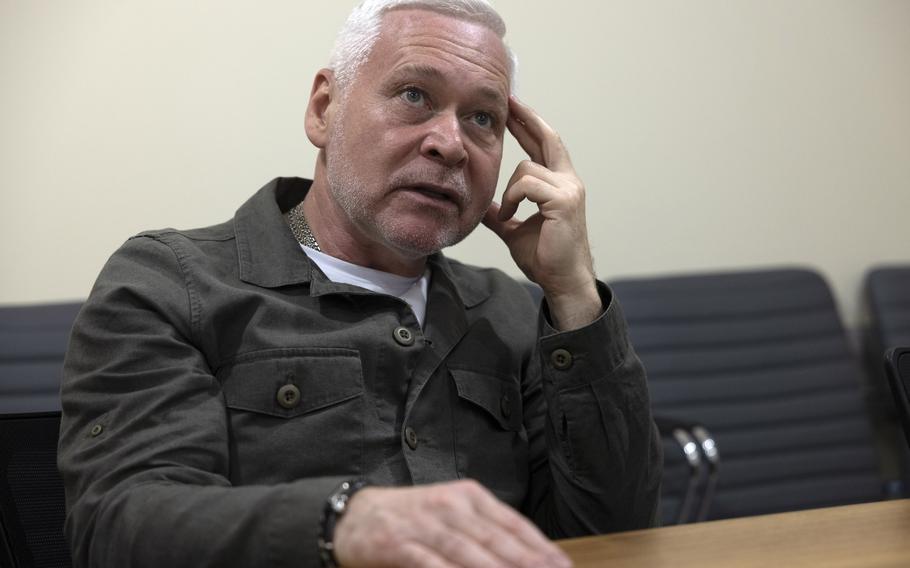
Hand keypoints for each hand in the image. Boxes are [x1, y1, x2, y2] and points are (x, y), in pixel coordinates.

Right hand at [332, 479, 571, 567]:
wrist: (356, 516)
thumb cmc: (414, 519)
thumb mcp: (453, 514)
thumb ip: (487, 532)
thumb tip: (532, 557)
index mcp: (469, 496)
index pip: (513, 524)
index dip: (540, 549)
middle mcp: (451, 506)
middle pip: (497, 540)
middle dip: (527, 564)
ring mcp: (425, 525)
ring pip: (469, 552)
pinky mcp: (400, 545)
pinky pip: (432, 565)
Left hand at [483, 97, 600, 329]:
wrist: (561, 281)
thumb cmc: (544, 257)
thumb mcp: (514, 230)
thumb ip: (500, 213)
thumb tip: (482, 205)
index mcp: (560, 184)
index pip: (544, 145)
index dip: (529, 125)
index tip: (513, 108)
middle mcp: (569, 181)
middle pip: (547, 139)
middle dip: (526, 119)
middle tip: (508, 101)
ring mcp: (569, 190)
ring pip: (526, 168)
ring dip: (508, 191)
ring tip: (507, 215)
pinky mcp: (563, 201)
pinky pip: (526, 185)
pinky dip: (512, 199)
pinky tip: (510, 217)